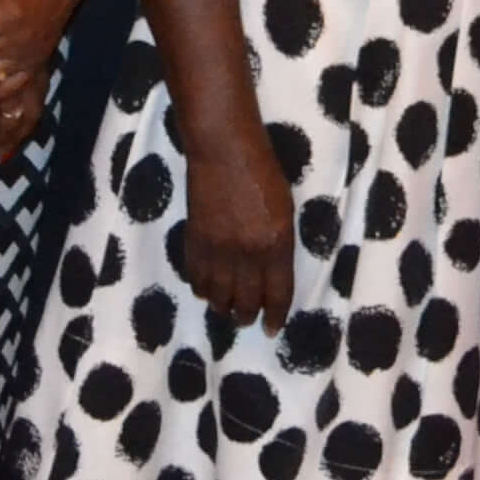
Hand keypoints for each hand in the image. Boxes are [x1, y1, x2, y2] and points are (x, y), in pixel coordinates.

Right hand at [181, 114, 296, 333]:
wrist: (223, 150)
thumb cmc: (263, 173)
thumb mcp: (285, 210)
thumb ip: (280, 245)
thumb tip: (272, 276)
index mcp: (277, 243)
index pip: (278, 294)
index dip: (275, 316)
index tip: (271, 328)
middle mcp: (247, 253)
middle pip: (246, 302)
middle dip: (247, 316)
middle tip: (247, 319)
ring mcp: (218, 250)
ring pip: (218, 297)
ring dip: (223, 307)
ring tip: (227, 308)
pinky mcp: (194, 244)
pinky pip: (196, 280)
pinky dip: (202, 289)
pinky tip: (207, 289)